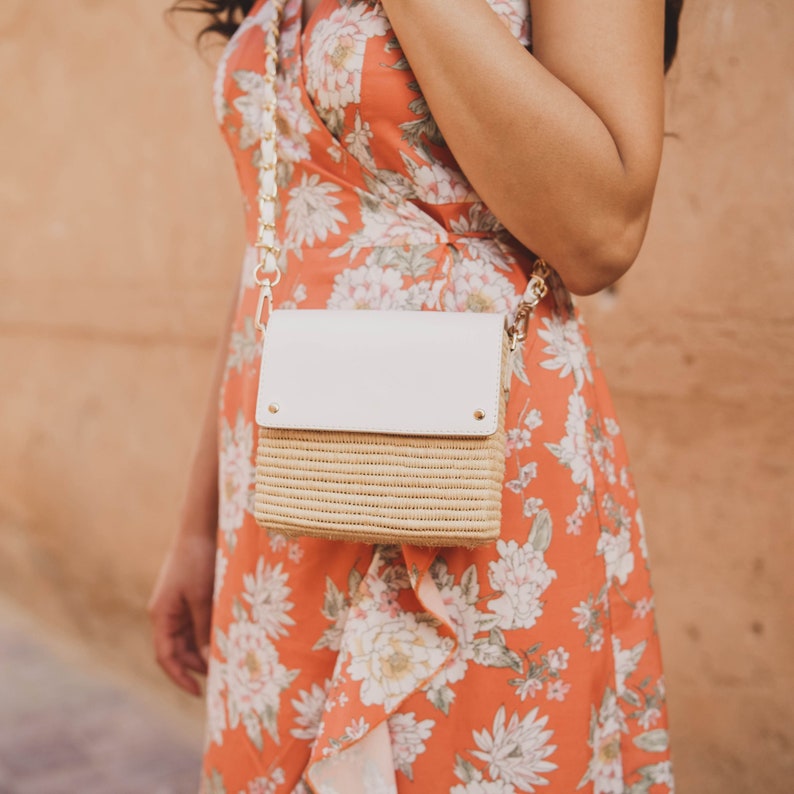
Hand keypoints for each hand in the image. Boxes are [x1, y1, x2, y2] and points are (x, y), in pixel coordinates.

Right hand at [147, 532, 216, 695]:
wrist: (200, 527)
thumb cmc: (199, 561)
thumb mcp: (203, 598)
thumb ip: (205, 630)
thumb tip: (208, 661)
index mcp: (162, 615)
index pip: (166, 657)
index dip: (180, 678)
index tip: (199, 693)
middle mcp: (166, 612)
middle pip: (179, 650)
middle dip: (198, 665)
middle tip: (223, 677)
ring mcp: (178, 604)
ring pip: (190, 637)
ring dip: (205, 649)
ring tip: (229, 660)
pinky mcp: (191, 595)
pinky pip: (198, 622)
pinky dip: (210, 633)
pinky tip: (228, 638)